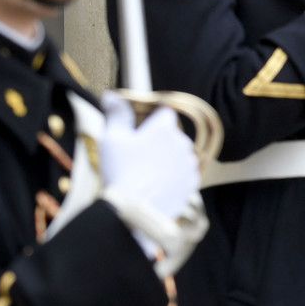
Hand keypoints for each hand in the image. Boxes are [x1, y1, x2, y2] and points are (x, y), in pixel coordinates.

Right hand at [98, 93, 205, 273]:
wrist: (133, 210)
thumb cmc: (120, 171)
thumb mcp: (112, 138)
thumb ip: (117, 114)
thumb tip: (112, 95)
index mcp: (166, 128)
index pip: (165, 113)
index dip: (151, 121)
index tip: (139, 134)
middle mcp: (183, 143)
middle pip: (173, 135)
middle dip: (160, 141)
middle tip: (139, 157)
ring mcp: (190, 164)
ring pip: (180, 154)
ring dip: (168, 159)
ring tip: (147, 173)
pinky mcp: (193, 184)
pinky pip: (184, 173)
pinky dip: (174, 176)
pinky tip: (158, 185)